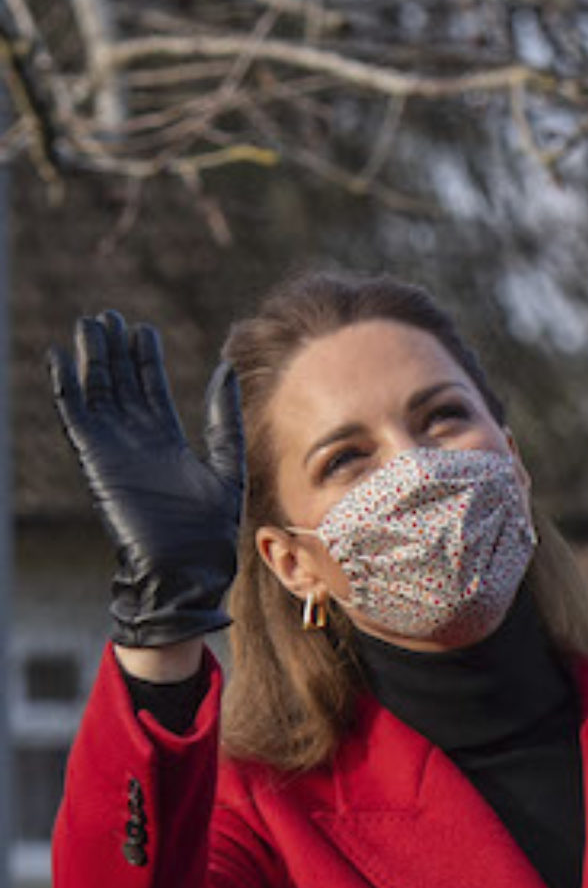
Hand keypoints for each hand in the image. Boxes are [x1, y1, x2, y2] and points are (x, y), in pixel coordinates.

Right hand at [49, 310, 245, 649]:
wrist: (184, 571)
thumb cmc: (210, 533)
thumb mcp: (226, 468)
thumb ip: (223, 422)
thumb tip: (226, 369)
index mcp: (167, 442)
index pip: (151, 389)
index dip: (145, 359)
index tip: (142, 329)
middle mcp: (136, 441)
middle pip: (121, 383)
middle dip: (115, 350)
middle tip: (110, 316)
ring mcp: (113, 448)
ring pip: (97, 392)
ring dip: (92, 359)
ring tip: (91, 324)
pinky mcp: (94, 459)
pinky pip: (74, 415)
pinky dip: (65, 386)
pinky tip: (60, 357)